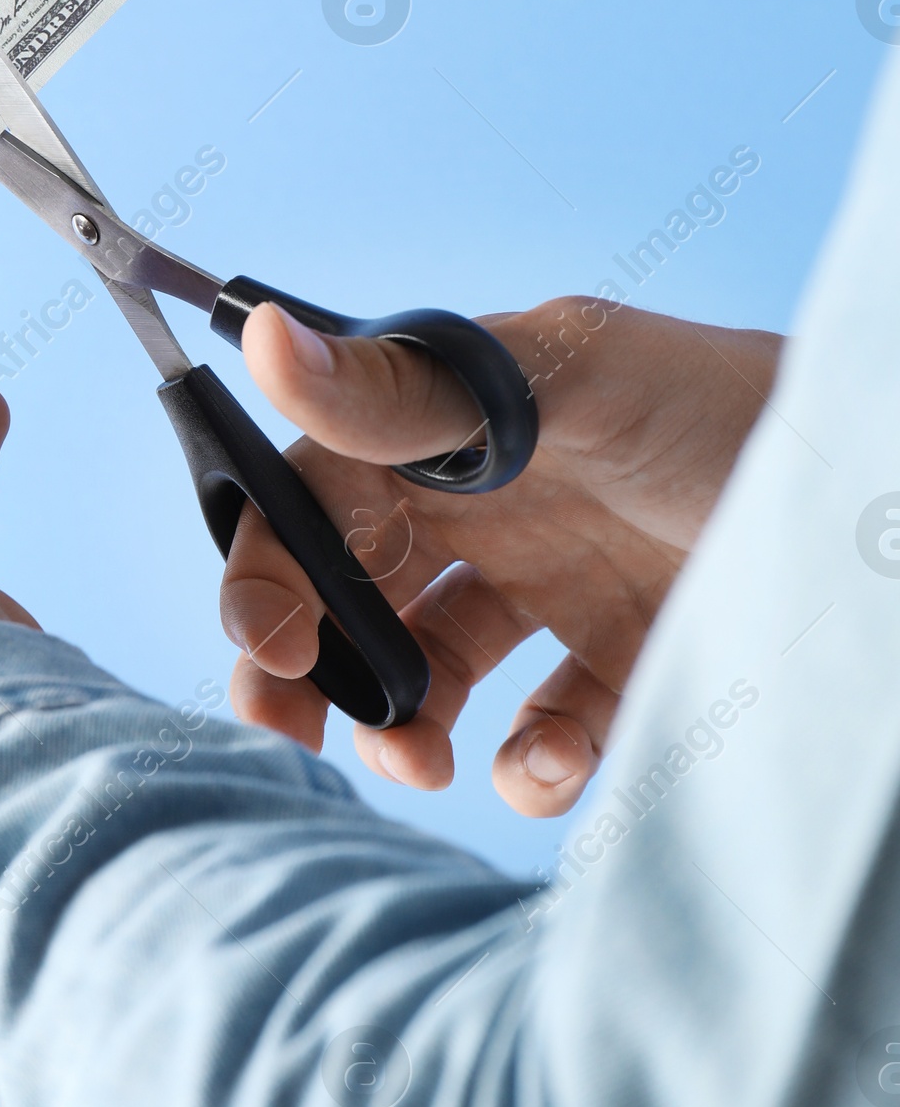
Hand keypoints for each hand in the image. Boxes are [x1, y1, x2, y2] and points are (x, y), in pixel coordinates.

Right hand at [222, 296, 781, 815]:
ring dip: (403, 726)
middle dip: (307, 669)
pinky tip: (550, 760)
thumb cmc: (712, 400)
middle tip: (288, 733)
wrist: (868, 482)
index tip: (266, 645)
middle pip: (351, 595)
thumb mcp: (559, 381)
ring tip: (421, 761)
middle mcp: (484, 510)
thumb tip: (267, 343)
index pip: (311, 499)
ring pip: (431, 674)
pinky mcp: (619, 663)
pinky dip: (529, 763)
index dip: (266, 568)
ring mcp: (550, 588)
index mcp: (445, 432)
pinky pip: (541, 732)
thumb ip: (411, 389)